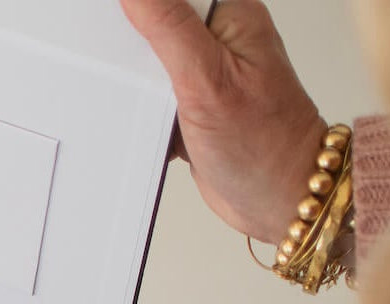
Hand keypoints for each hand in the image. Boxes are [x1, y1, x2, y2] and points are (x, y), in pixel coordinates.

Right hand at [121, 0, 326, 242]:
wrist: (279, 198)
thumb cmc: (263, 143)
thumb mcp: (206, 79)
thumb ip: (169, 27)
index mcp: (228, 12)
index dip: (138, 5)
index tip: (110, 20)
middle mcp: (217, 37)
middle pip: (155, 21)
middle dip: (132, 45)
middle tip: (134, 76)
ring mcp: (204, 71)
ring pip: (149, 61)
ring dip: (136, 83)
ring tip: (148, 107)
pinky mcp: (192, 103)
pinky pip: (153, 95)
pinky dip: (144, 110)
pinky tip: (150, 124)